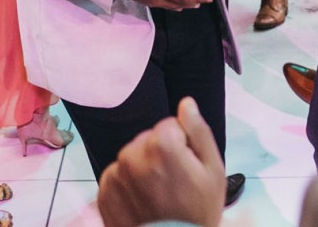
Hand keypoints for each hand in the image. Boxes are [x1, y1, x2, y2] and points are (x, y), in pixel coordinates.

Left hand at [97, 97, 225, 226]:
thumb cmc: (198, 213)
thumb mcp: (213, 170)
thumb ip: (198, 132)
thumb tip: (186, 103)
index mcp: (161, 144)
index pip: (170, 126)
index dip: (182, 145)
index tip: (186, 168)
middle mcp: (132, 153)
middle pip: (149, 140)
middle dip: (160, 155)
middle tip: (174, 184)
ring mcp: (116, 173)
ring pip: (132, 157)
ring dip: (143, 169)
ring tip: (158, 195)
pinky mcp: (104, 191)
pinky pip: (118, 176)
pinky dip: (127, 185)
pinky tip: (142, 201)